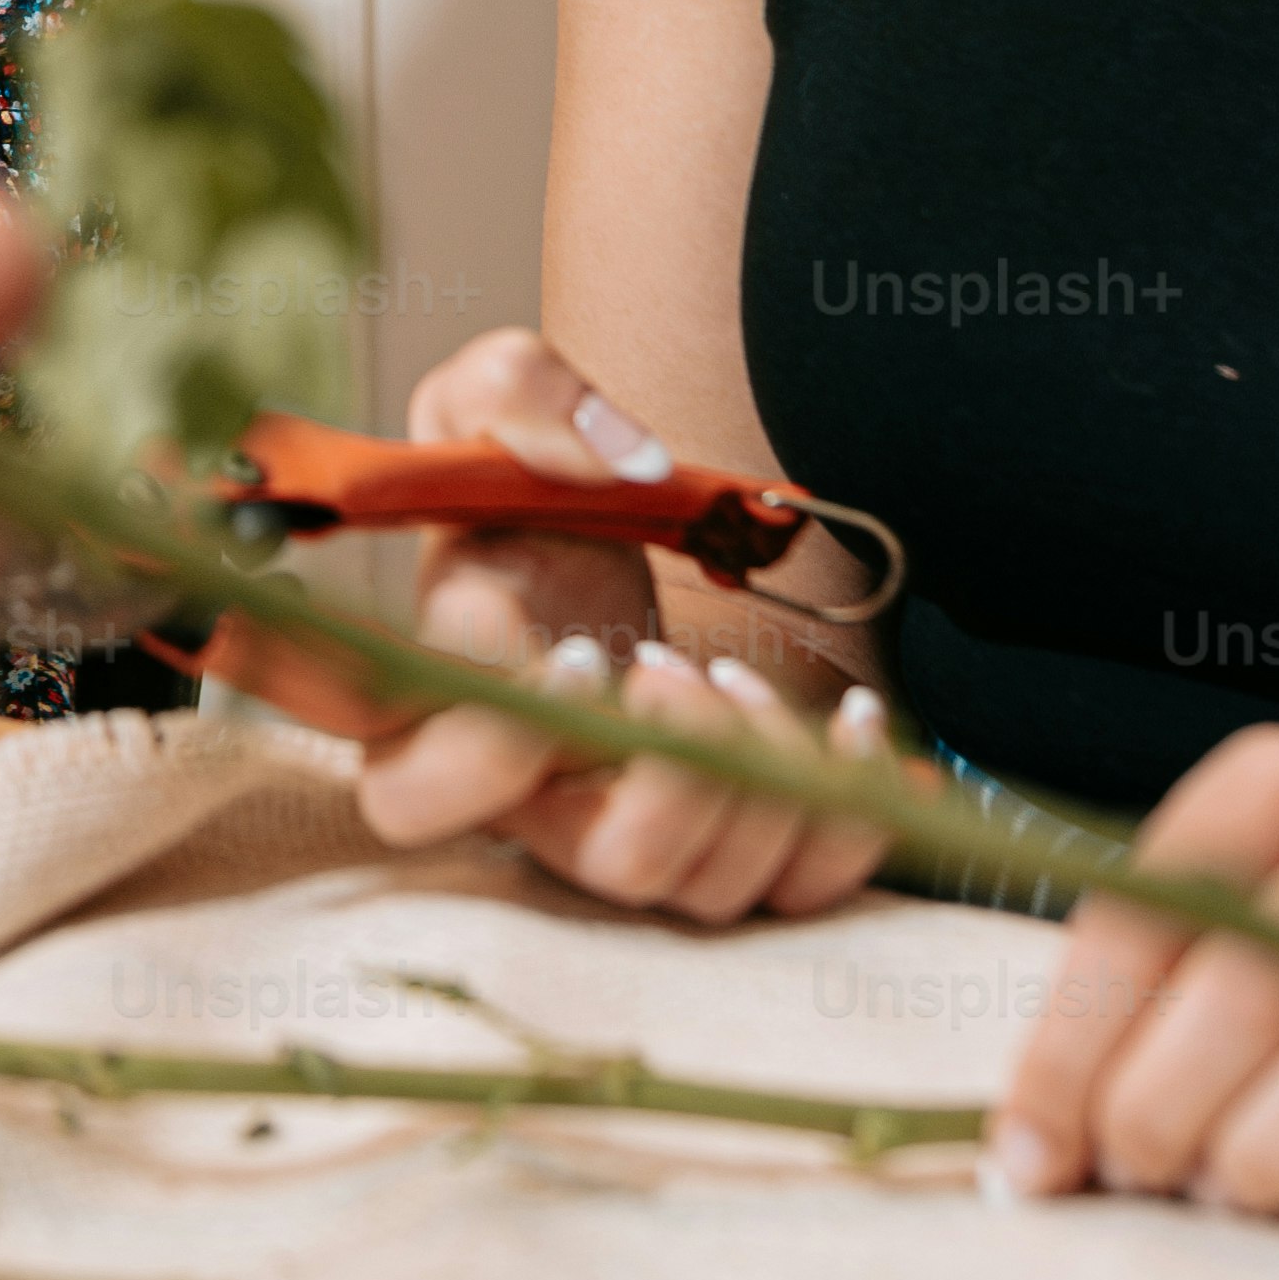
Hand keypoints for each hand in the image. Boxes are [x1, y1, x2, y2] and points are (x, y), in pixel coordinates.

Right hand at [333, 330, 895, 927]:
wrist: (594, 531)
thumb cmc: (522, 482)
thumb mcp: (488, 396)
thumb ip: (521, 396)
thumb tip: (624, 462)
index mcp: (435, 709)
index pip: (419, 794)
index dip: (497, 752)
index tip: (581, 653)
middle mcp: (530, 796)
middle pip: (599, 863)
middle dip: (675, 777)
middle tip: (675, 668)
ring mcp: (630, 825)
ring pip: (709, 881)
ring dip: (766, 779)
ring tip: (747, 676)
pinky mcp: (718, 831)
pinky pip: (798, 884)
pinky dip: (854, 815)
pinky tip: (859, 727)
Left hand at [987, 728, 1278, 1224]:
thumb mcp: (1277, 902)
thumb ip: (1161, 996)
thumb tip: (1030, 1153)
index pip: (1141, 917)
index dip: (1070, 1054)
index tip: (1030, 1166)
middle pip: (1244, 989)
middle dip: (1166, 1117)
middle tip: (1147, 1183)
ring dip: (1274, 1160)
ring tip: (1246, 1191)